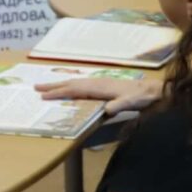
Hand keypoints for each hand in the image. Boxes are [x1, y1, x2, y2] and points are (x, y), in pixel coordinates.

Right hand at [40, 77, 158, 110]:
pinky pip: (82, 86)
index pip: (76, 89)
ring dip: (60, 85)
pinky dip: (71, 86)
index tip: (45, 96)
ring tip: (46, 87)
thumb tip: (108, 108)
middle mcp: (98, 82)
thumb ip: (121, 104)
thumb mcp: (133, 102)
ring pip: (76, 83)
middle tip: (36, 88)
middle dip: (54, 86)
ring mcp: (101, 83)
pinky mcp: (104, 87)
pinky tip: (69, 89)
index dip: (60, 92)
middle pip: (72, 83)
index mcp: (101, 87)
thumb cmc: (144, 97)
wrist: (155, 91)